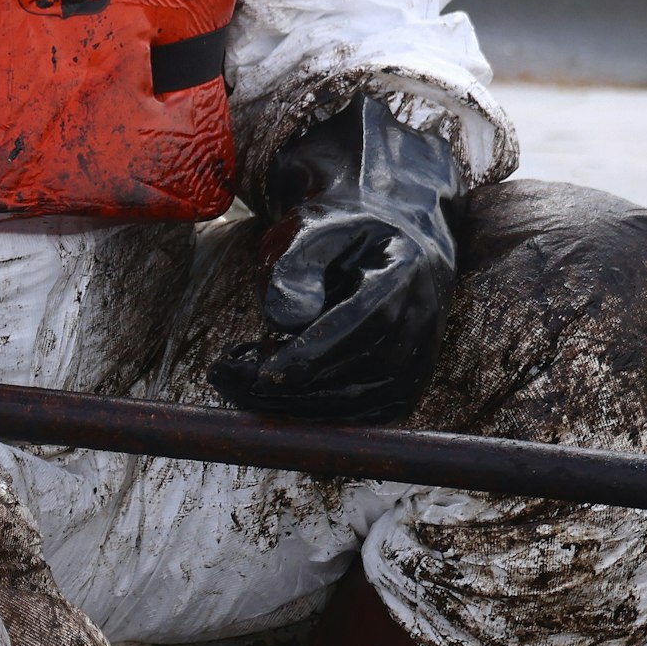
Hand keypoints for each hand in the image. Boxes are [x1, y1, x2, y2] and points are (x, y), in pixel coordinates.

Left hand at [210, 100, 460, 421]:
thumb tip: (283, 318)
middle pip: (355, 374)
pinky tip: (271, 389)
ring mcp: (419, 360)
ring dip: (289, 404)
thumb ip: (295, 263)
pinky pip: (357, 418)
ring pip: (352, 405)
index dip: (309, 356)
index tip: (258, 373)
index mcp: (403, 273)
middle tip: (225, 377)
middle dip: (284, 387)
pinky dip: (310, 413)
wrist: (390, 241)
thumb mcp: (310, 227)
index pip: (359, 326)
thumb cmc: (339, 233)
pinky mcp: (405, 390)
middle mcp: (421, 322)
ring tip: (238, 378)